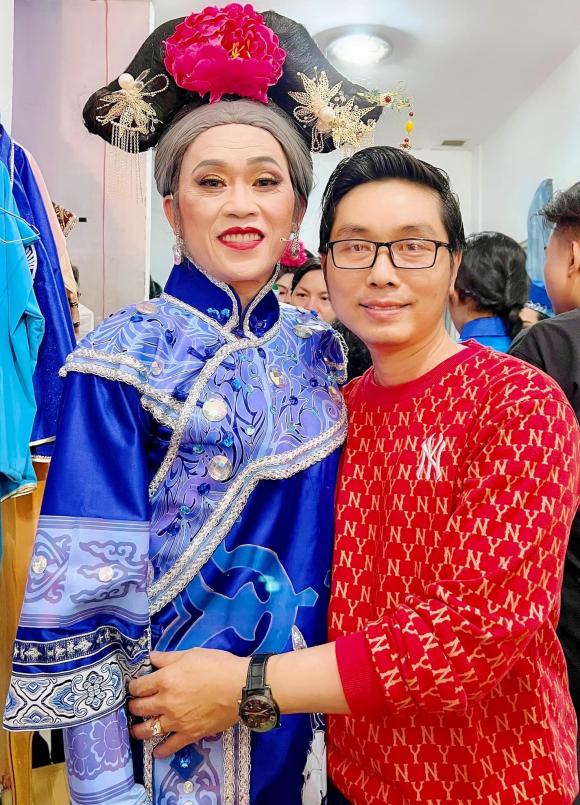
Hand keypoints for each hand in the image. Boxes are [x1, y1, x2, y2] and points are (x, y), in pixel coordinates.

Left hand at [128, 648, 248, 757]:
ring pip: (149, 729)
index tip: (134, 687)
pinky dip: (161, 750)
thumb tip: (151, 657)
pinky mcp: (189, 734)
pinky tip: (156, 752)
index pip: (139, 686)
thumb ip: (168, 657)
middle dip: (134, 706)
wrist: (240, 687)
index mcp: (165, 679)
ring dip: (139, 730)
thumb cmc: (217, 666)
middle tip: (134, 706)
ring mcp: (176, 721)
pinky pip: (171, 746)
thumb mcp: (191, 654)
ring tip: (136, 730)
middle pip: (140, 708)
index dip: (134, 686)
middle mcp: (166, 702)